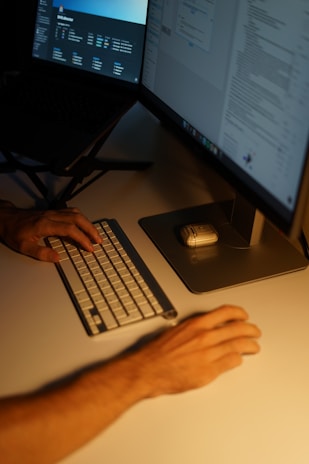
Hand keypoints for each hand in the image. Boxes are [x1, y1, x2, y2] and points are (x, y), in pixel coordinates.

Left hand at [0, 203, 101, 261]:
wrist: (6, 218)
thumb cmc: (14, 232)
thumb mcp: (23, 247)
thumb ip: (41, 253)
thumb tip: (58, 258)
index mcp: (45, 225)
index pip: (69, 229)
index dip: (82, 238)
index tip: (89, 248)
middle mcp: (51, 216)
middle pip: (77, 219)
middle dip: (90, 230)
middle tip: (99, 241)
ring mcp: (53, 212)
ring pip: (76, 214)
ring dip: (88, 224)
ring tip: (95, 235)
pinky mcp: (53, 212)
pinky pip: (71, 212)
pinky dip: (81, 218)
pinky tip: (85, 225)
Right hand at [131, 305, 260, 396]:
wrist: (148, 370)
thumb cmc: (157, 352)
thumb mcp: (176, 330)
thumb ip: (194, 328)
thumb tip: (206, 328)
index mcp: (196, 324)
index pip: (225, 312)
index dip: (238, 313)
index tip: (243, 315)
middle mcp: (204, 337)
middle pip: (237, 329)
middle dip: (250, 330)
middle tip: (255, 332)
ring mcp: (208, 354)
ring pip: (237, 346)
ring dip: (249, 346)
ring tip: (254, 346)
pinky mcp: (209, 371)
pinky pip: (231, 362)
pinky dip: (237, 360)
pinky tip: (238, 359)